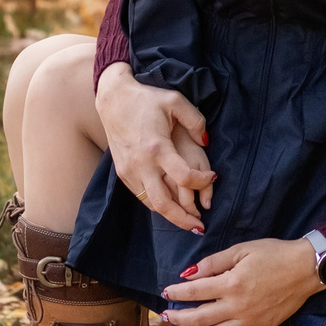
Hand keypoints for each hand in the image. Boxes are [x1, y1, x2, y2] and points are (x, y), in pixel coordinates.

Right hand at [96, 63, 213, 232]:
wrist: (113, 98)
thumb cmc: (146, 98)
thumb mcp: (175, 100)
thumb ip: (196, 121)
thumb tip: (206, 142)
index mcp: (157, 147)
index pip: (184, 177)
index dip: (202, 181)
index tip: (213, 176)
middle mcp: (142, 163)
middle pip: (164, 203)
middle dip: (184, 219)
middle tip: (200, 227)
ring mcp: (130, 170)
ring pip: (151, 204)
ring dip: (170, 216)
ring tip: (188, 221)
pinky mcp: (123, 172)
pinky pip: (141, 196)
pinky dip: (157, 204)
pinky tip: (170, 206)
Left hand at [162, 236, 322, 325]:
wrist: (307, 267)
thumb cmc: (274, 253)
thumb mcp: (242, 250)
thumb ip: (213, 263)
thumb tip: (188, 274)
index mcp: (231, 283)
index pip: (195, 292)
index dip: (177, 293)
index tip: (165, 292)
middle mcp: (238, 306)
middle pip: (200, 318)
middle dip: (178, 318)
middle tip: (165, 316)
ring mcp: (251, 321)